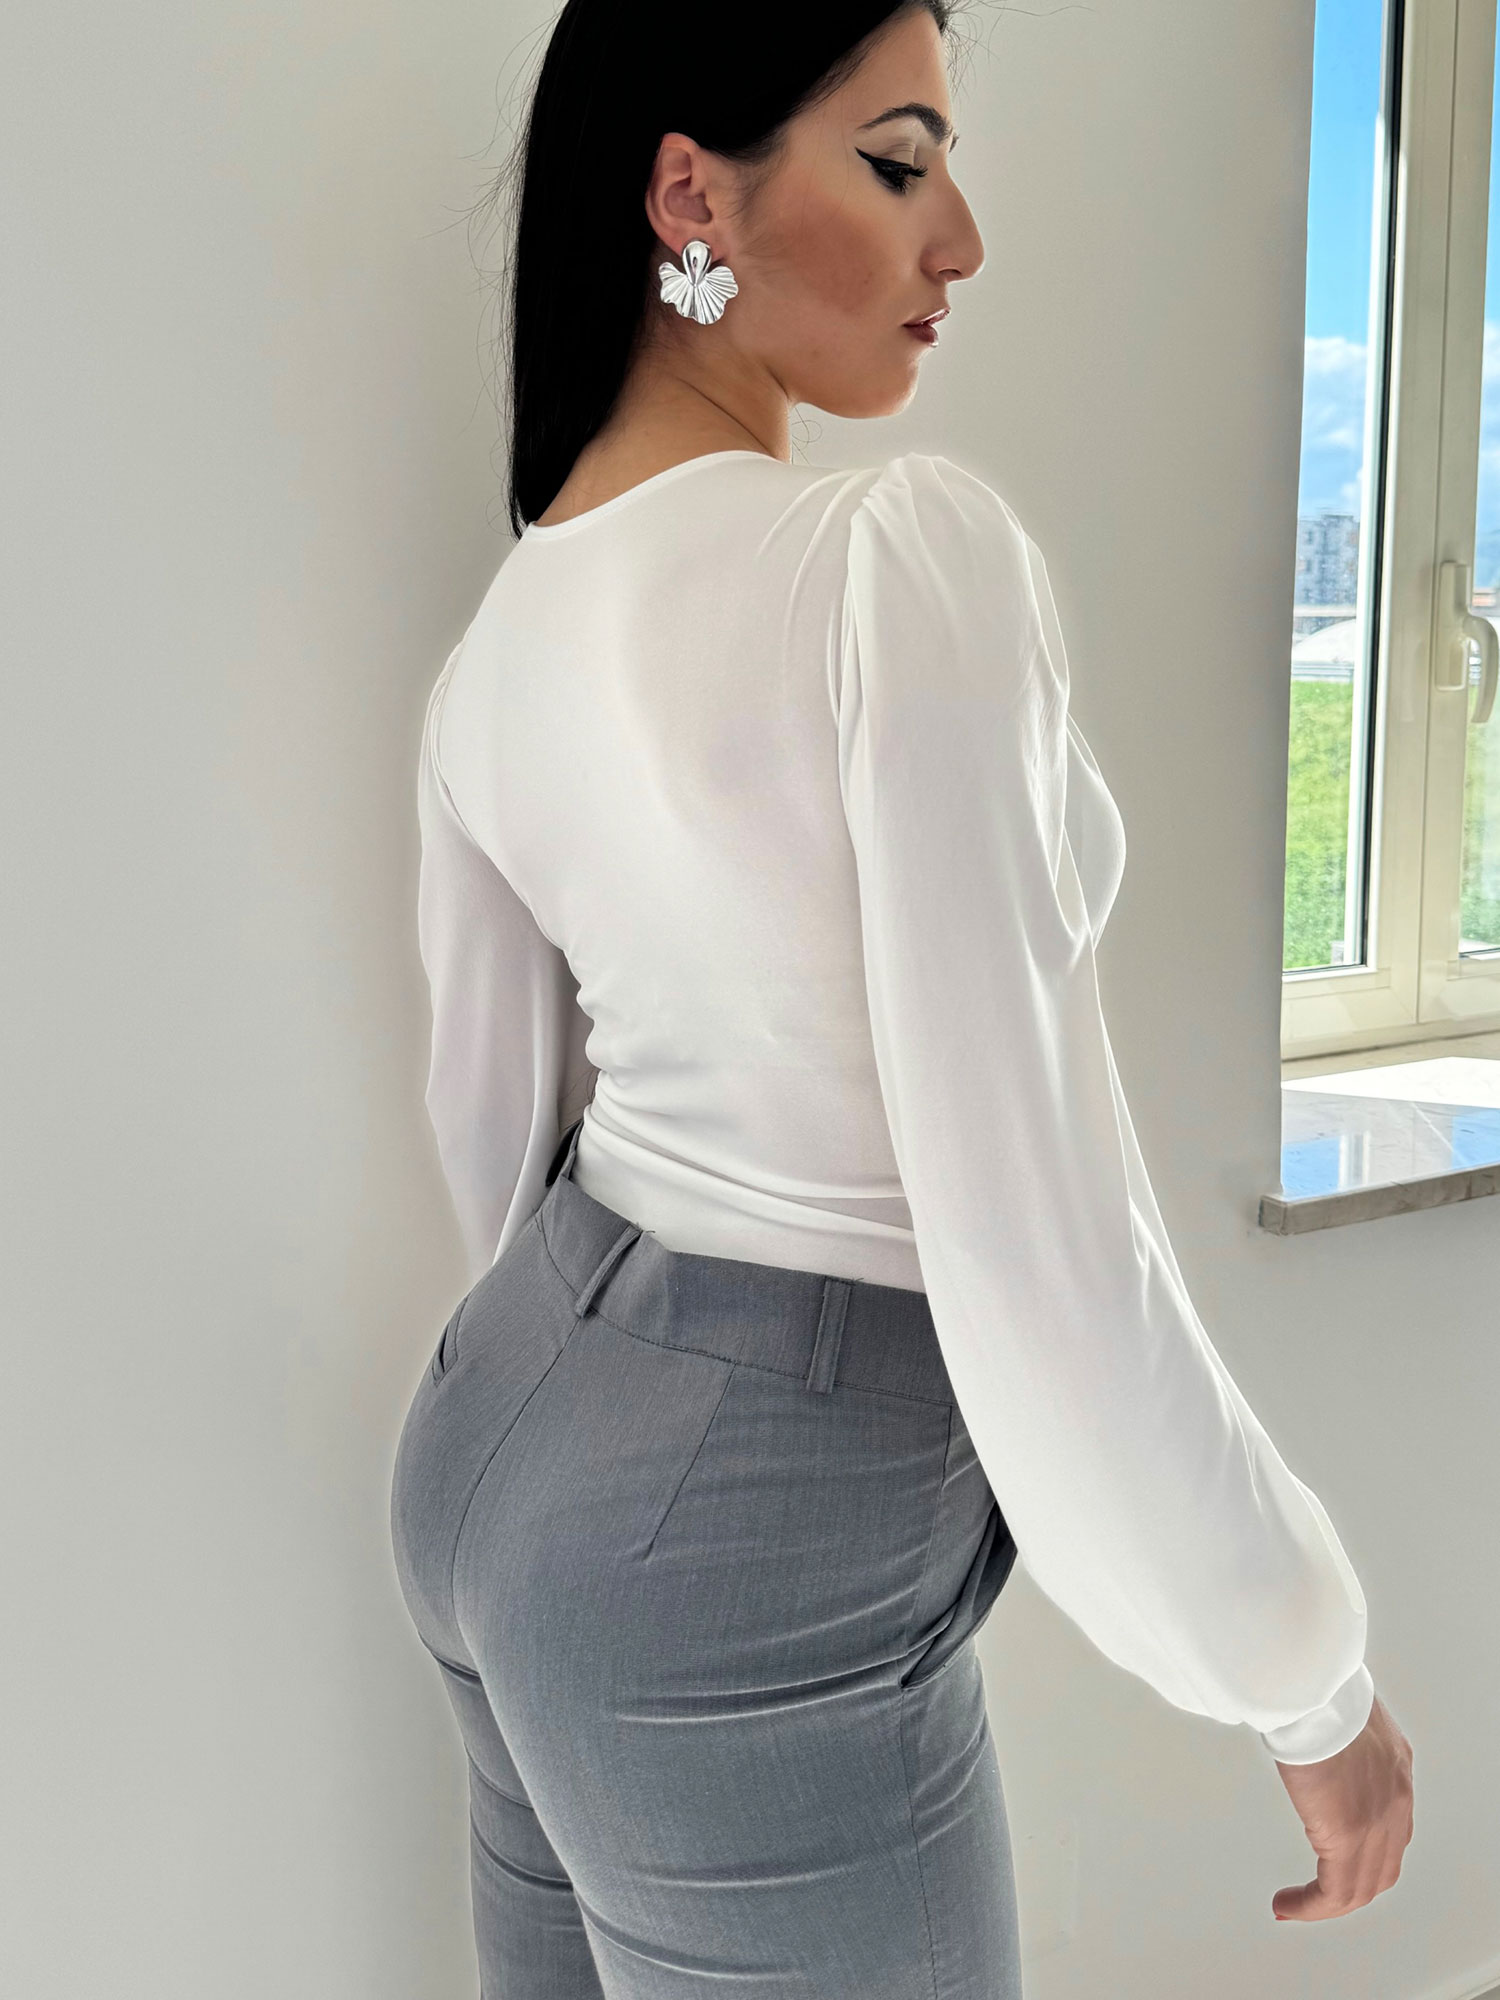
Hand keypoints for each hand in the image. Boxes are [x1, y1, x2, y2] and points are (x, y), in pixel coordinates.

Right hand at [1271, 1691, 1412, 1921]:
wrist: (1311, 1686)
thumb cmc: (1313, 1685)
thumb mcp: (1335, 1710)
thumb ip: (1332, 1733)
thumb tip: (1305, 1733)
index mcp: (1392, 1765)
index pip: (1391, 1829)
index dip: (1364, 1853)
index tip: (1334, 1861)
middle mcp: (1395, 1797)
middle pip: (1383, 1867)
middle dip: (1349, 1887)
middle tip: (1317, 1898)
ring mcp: (1379, 1820)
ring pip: (1363, 1886)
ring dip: (1328, 1904)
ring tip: (1297, 1907)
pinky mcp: (1350, 1834)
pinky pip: (1337, 1892)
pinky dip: (1312, 1907)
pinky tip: (1289, 1906)